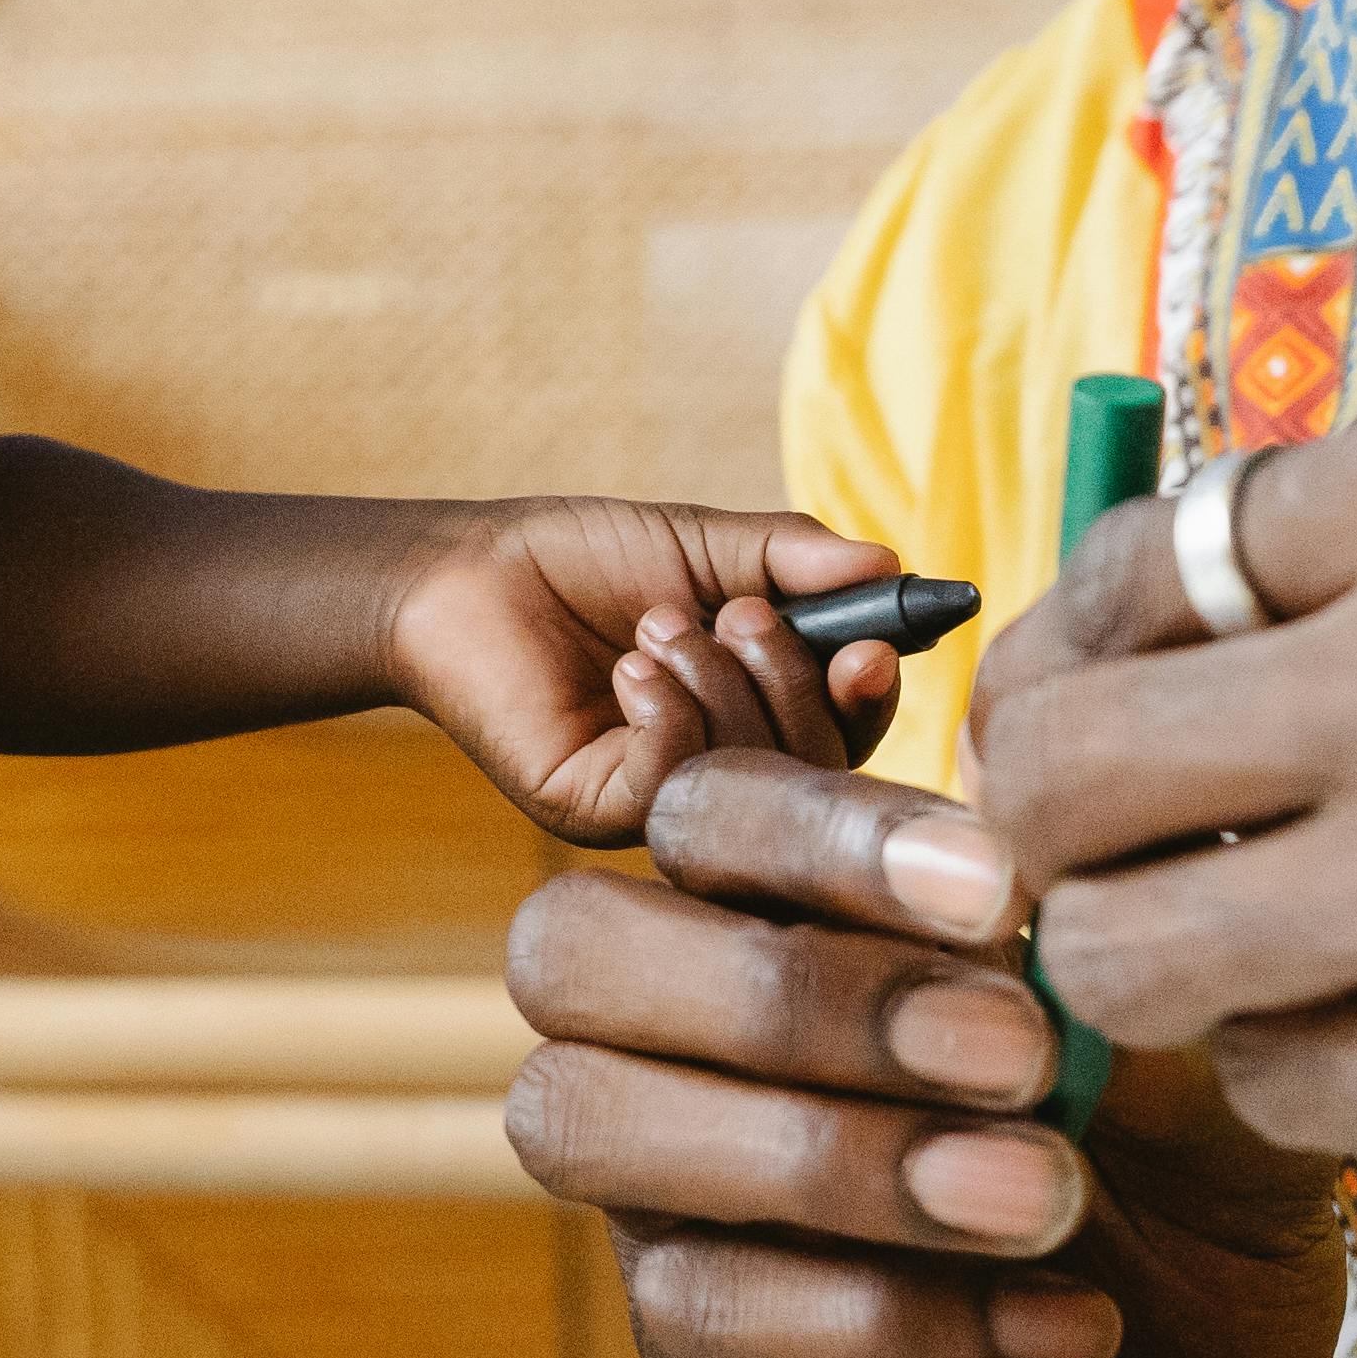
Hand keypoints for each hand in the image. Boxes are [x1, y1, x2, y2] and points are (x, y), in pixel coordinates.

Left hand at [390, 500, 911, 844]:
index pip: (845, 732)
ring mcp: (659, 797)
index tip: (871, 648)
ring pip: (748, 774)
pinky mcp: (595, 809)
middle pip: (815, 765)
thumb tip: (891, 566)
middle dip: (786, 678)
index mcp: (755, 712)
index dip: (869, 698)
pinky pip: (673, 787)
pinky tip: (633, 669)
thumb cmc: (581, 560)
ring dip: (717, 683)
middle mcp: (718, 768)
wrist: (465, 574)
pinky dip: (669, 718)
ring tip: (658, 624)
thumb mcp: (702, 547)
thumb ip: (792, 560)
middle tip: (732, 614)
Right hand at [502, 749, 1337, 1357]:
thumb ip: (1096, 935)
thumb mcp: (1169, 1021)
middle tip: (1017, 1057)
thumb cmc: (1172, 1147)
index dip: (822, 834)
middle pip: (571, 945)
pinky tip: (1064, 1317)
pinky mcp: (685, 1342)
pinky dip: (899, 1313)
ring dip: (826, 1155)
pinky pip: (706, 1308)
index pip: (704, 807)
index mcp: (770, 895)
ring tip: (1045, 1196)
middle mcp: (668, 1022)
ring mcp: (655, 1182)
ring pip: (586, 1119)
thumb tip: (1043, 879)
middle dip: (789, 994)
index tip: (1000, 894)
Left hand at [977, 356, 1356, 1235]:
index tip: (1102, 710)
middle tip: (1132, 859)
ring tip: (1282, 957)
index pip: (1140, 557)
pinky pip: (1289, 1085)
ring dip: (1177, 965)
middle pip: (1061, 759)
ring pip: (1131, 951)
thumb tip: (1193, 617)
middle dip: (1069, 821)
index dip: (1090, 651)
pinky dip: (1325, 1073)